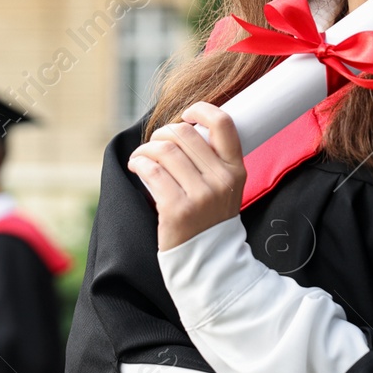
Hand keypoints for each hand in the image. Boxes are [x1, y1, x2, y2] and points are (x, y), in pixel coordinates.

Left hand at [126, 102, 245, 251]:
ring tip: (142, 158)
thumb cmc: (210, 219)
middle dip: (162, 133)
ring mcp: (201, 196)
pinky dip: (138, 163)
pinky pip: (151, 171)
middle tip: (154, 145)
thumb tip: (184, 126)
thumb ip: (213, 159)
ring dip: (146, 149)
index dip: (200, 110)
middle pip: (183, 133)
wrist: (209, 262)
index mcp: (236, 170)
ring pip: (164, 150)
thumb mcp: (226, 188)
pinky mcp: (177, 210)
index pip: (223, 124)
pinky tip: (137, 167)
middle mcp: (221, 180)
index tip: (185, 115)